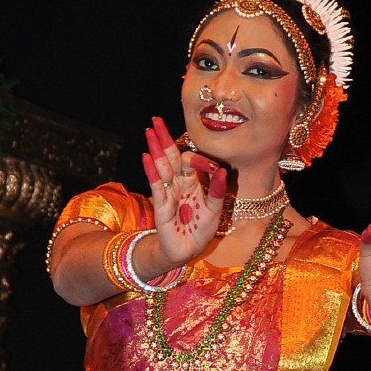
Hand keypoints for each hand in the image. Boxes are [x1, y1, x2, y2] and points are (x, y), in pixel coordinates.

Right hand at [140, 116, 227, 265]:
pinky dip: (152, 171)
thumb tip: (222, 171)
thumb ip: (216, 190)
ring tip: (149, 131)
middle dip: (163, 138)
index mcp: (191, 182)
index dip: (200, 159)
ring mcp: (168, 193)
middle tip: (155, 119)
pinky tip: (147, 156)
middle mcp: (178, 184)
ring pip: (161, 167)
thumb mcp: (215, 209)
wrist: (187, 250)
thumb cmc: (200, 230)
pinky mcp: (161, 205)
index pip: (190, 161)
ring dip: (156, 149)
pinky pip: (157, 185)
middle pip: (169, 156)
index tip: (213, 167)